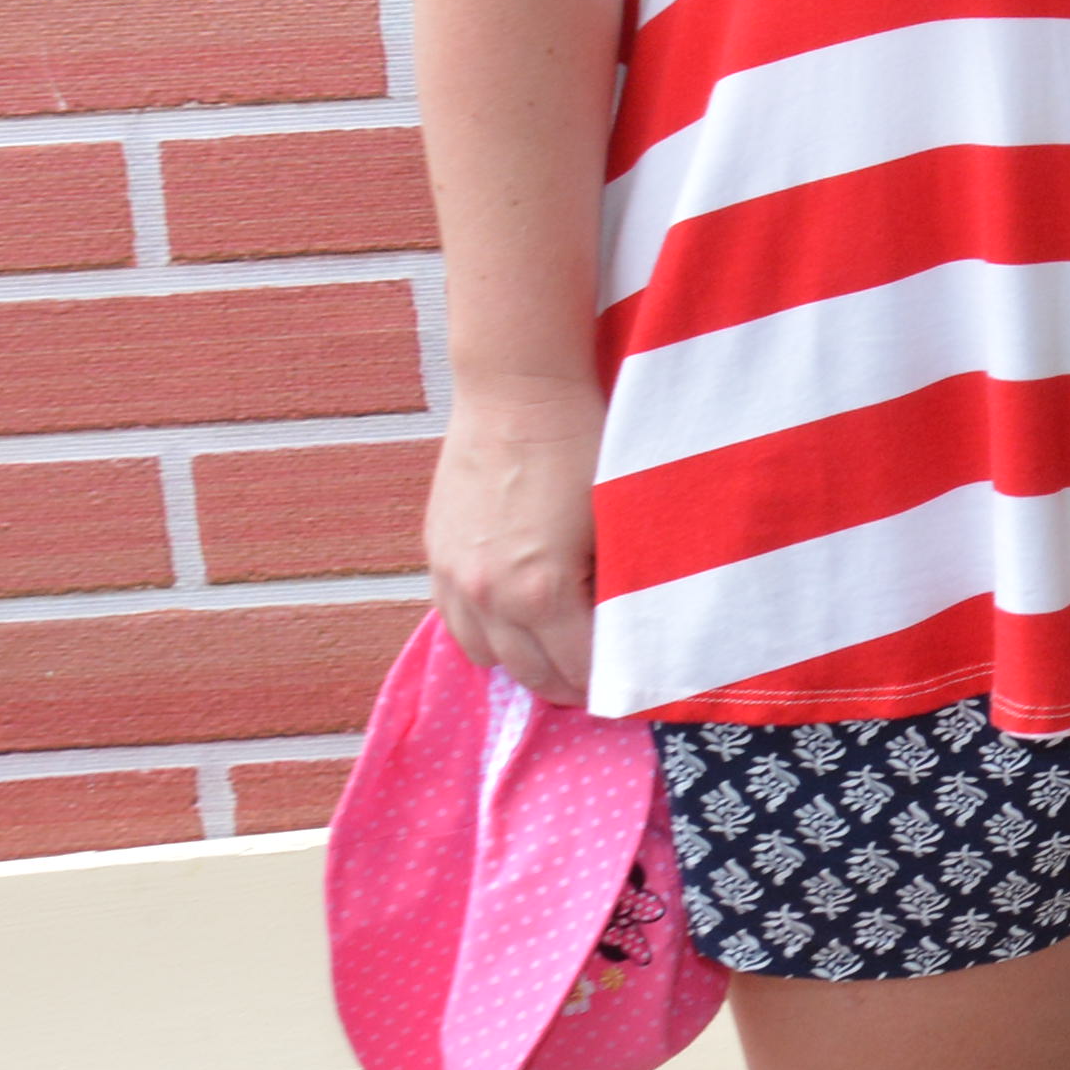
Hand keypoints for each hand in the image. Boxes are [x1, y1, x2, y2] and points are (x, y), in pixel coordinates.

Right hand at [421, 394, 602, 710]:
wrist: (519, 386)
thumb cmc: (582, 442)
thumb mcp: (616, 520)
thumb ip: (616, 584)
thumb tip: (629, 629)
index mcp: (541, 592)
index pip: (580, 671)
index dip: (613, 684)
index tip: (633, 684)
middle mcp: (489, 596)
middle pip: (532, 675)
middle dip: (571, 682)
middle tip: (602, 675)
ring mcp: (455, 577)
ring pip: (487, 657)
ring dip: (524, 662)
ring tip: (559, 648)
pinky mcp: (436, 553)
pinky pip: (456, 623)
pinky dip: (487, 633)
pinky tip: (516, 618)